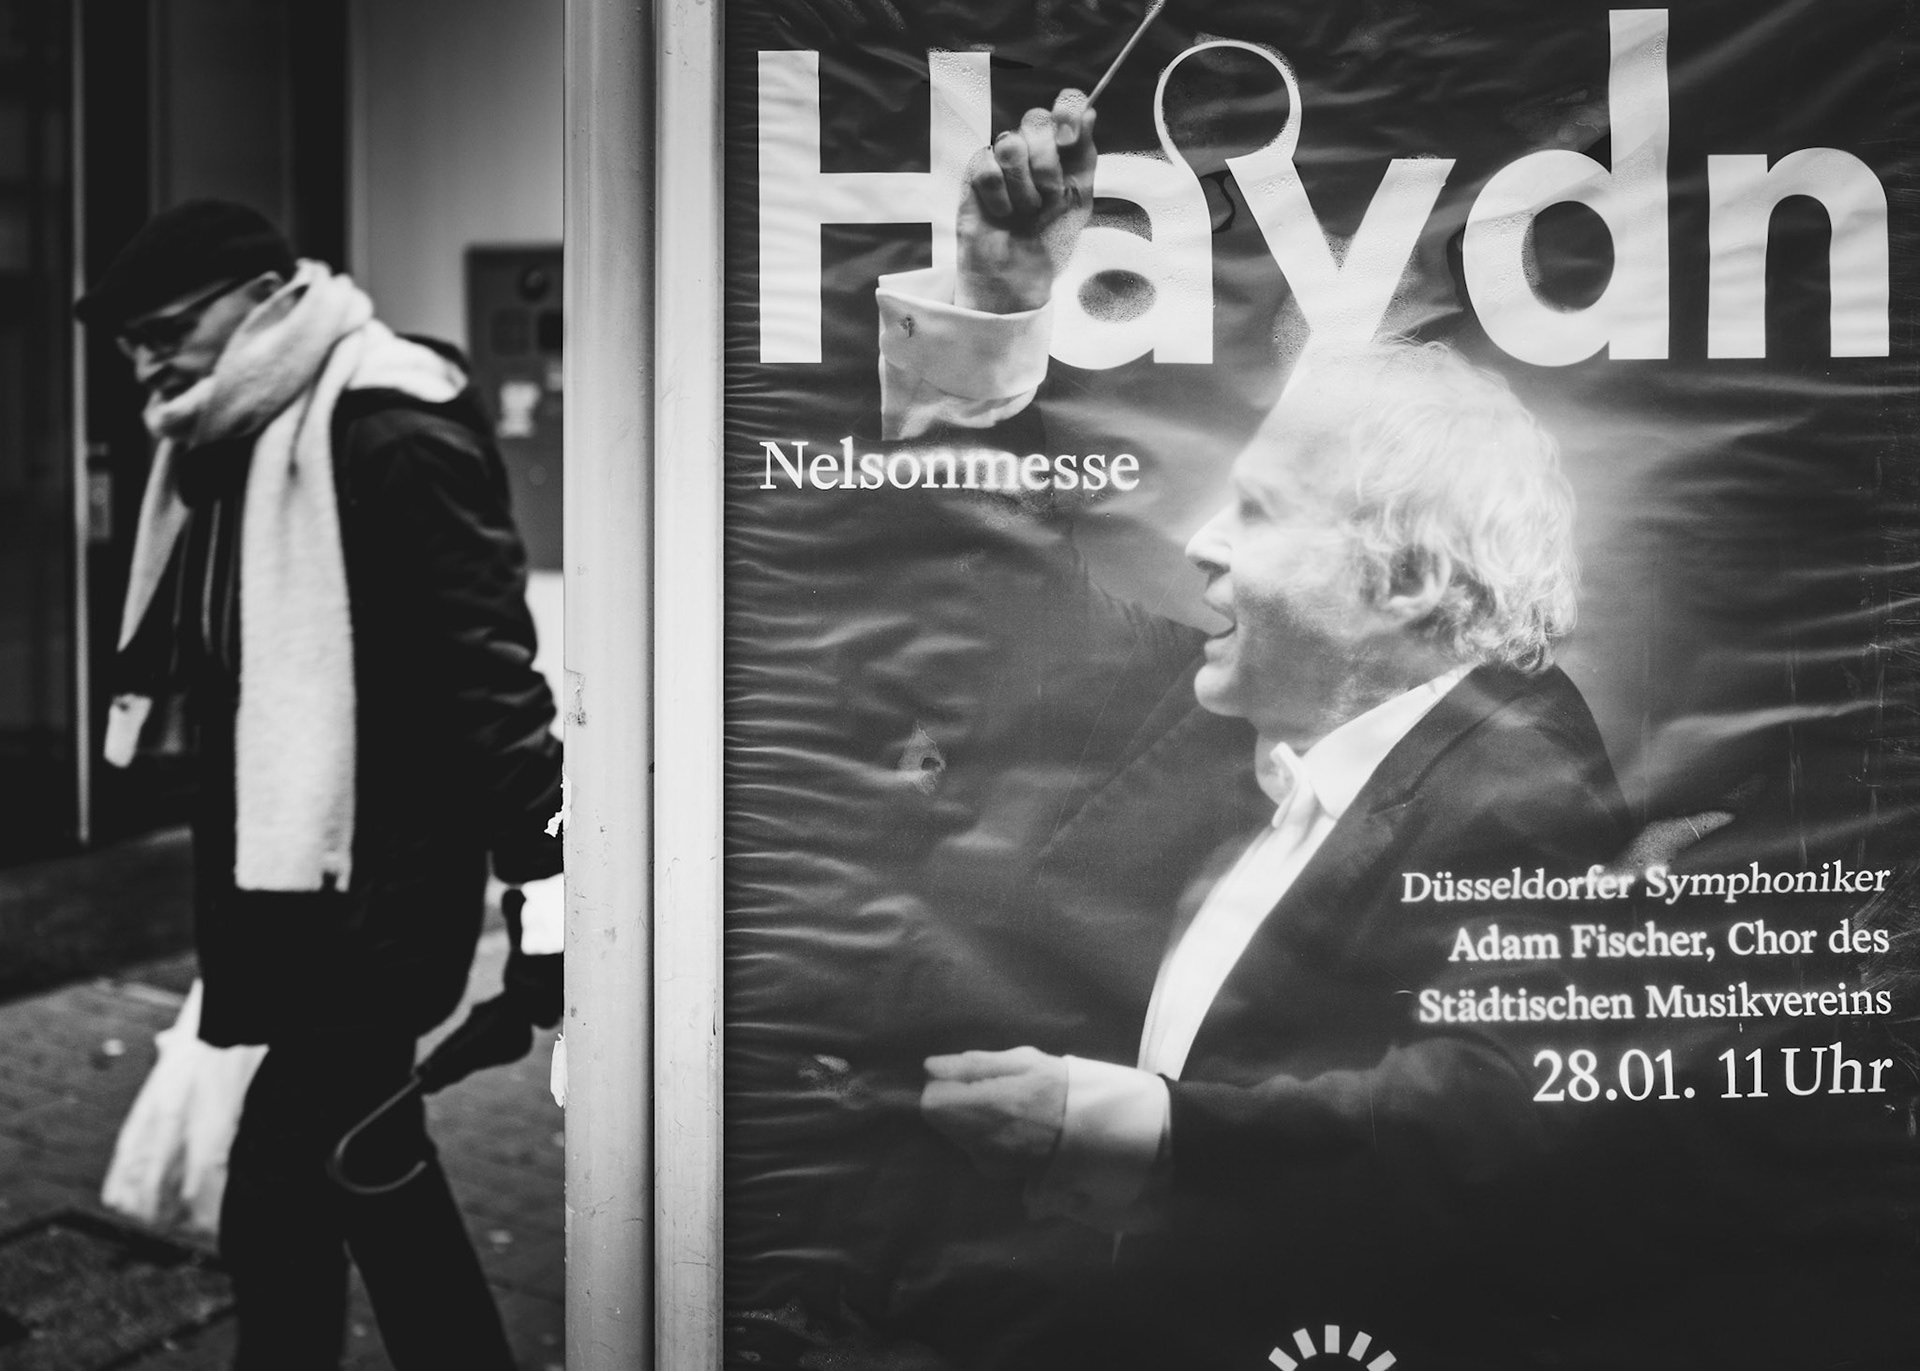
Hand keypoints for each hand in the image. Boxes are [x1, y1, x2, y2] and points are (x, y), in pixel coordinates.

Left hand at [920, 1046, 1067, 1178]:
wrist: (1092, 1128)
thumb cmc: (1056, 1085)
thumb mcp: (1020, 1061)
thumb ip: (973, 1065)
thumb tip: (930, 1067)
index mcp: (988, 1106)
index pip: (932, 1102)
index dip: (942, 1085)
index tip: (962, 1077)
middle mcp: (982, 1140)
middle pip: (939, 1121)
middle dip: (952, 1103)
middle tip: (984, 1089)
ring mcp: (989, 1160)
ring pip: (954, 1135)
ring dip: (965, 1120)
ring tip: (999, 1107)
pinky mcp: (996, 1172)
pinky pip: (972, 1149)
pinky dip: (979, 1137)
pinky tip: (1006, 1127)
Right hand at [956, 91, 1098, 314]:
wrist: (1019, 273)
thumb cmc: (1051, 239)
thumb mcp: (1079, 199)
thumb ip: (1084, 155)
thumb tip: (1089, 111)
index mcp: (1064, 147)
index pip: (1067, 103)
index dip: (1067, 111)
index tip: (1068, 139)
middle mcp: (1034, 145)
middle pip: (1036, 119)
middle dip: (1045, 164)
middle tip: (1047, 196)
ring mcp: (1004, 156)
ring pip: (1010, 144)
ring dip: (1022, 187)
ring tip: (1024, 209)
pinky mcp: (976, 171)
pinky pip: (987, 168)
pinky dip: (999, 198)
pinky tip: (1002, 212)